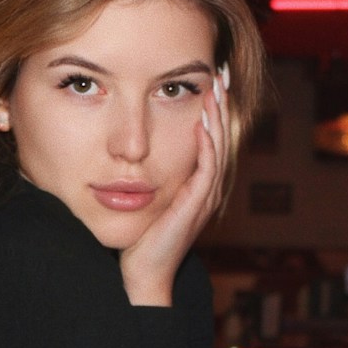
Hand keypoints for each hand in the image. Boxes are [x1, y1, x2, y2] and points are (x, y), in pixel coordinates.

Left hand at [120, 72, 228, 305]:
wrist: (141, 275)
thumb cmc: (137, 240)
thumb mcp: (143, 198)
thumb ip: (143, 175)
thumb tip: (125, 149)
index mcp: (196, 185)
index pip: (210, 137)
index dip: (213, 108)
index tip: (209, 79)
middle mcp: (206, 189)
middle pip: (221, 136)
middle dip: (222, 103)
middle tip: (222, 72)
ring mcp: (204, 198)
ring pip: (218, 148)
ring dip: (218, 117)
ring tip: (216, 88)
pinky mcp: (196, 206)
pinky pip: (208, 170)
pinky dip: (207, 145)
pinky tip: (203, 123)